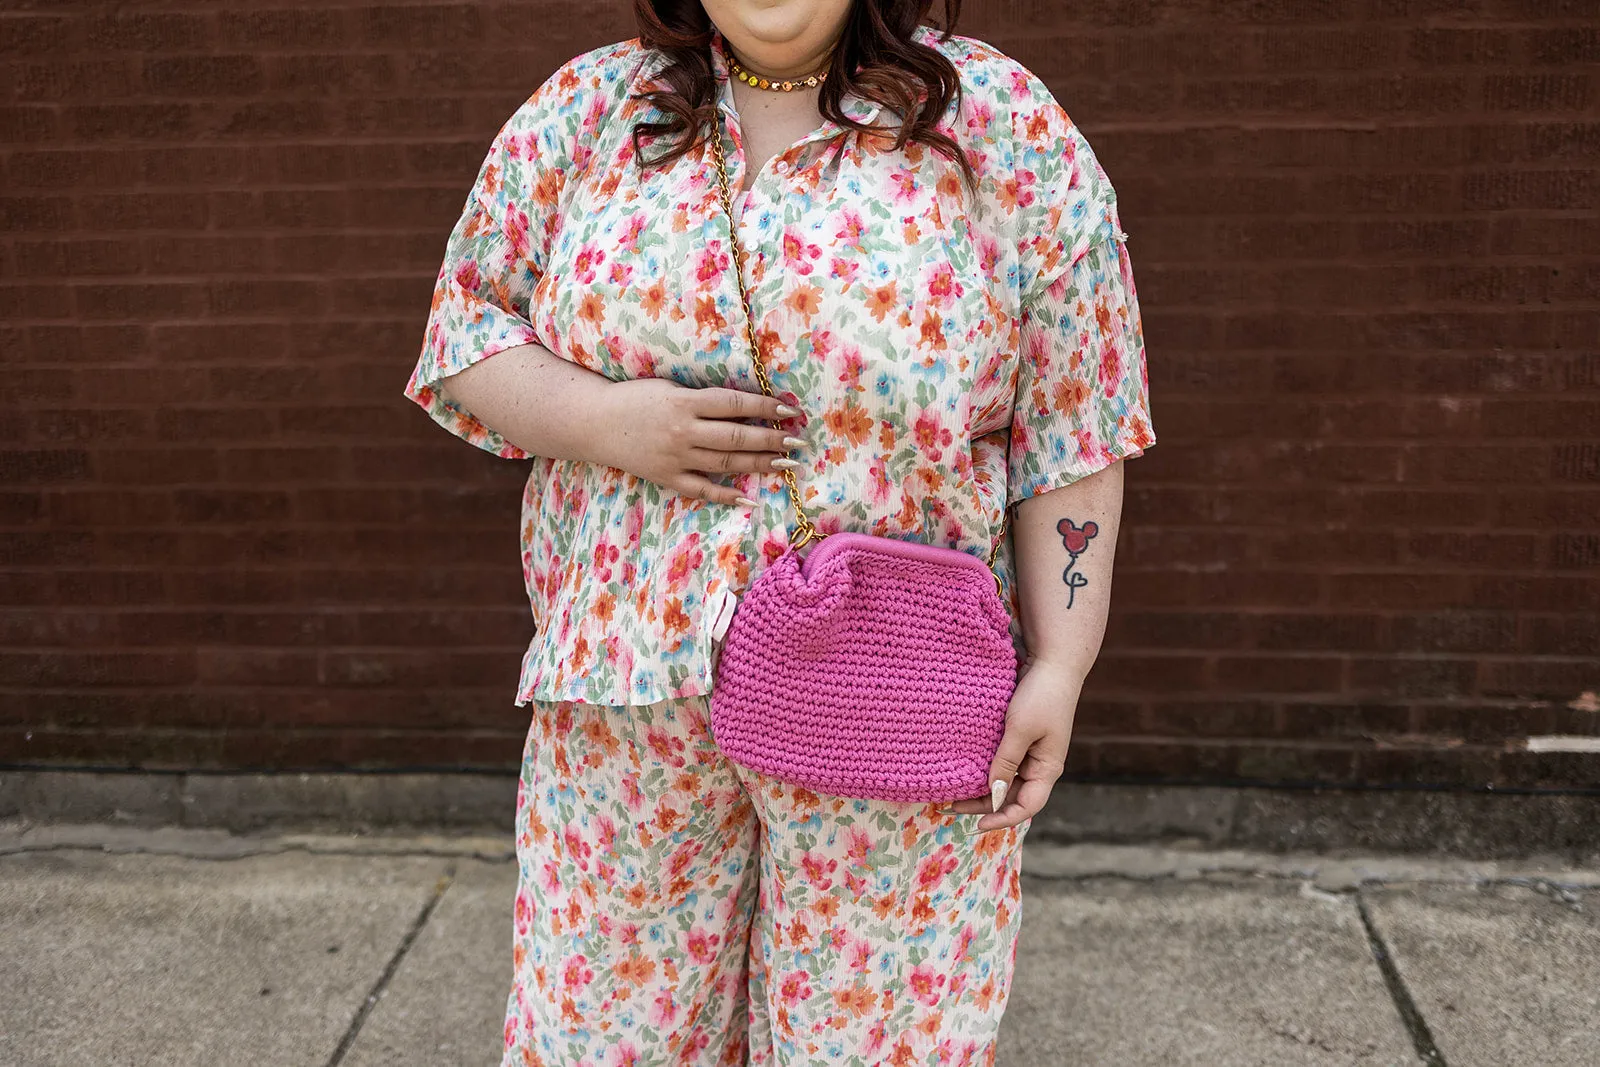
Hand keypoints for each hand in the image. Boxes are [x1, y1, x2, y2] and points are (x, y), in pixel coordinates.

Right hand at [592, 378, 805, 506]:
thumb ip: (702, 399)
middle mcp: (683, 430)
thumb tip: (743, 406)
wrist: (594, 422)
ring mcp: (676, 457)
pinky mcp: (667, 477)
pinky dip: (726, 495)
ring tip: (786, 464)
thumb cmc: (635, 398)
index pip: (734, 404)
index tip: (789, 410)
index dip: (764, 406)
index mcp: (685, 401)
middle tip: (798, 442)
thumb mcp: (669, 387)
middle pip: (736, 436)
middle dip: (771, 439)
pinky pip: (702, 489)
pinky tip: (751, 497)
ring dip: (759, 463)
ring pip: (725, 462)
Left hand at [942, 657, 1082, 832]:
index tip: (975, 824)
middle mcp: (1038, 765)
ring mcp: (1029, 751)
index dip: (1002, 819)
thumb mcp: (1021, 729)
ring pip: (1003, 780)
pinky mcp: (1018, 737)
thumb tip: (992, 793)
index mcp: (1047, 769)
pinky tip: (962, 768)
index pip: (1026, 807)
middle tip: (950, 806)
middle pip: (1010, 796)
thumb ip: (1005, 761)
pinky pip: (1000, 761)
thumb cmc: (1041, 695)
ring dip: (980, 787)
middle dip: (982, 805)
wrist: (1051, 662)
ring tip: (952, 791)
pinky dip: (982, 768)